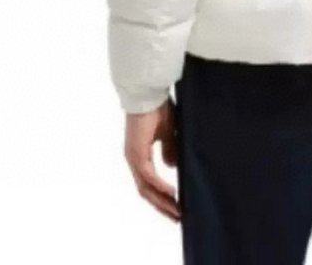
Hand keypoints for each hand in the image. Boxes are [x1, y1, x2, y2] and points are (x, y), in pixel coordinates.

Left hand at [124, 99, 180, 221]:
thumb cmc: (157, 107)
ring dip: (162, 201)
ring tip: (177, 211)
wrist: (148, 93)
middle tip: (178, 217)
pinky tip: (172, 193)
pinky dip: (160, 186)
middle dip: (162, 206)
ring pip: (146, 188)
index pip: (148, 183)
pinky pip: (148, 176)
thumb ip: (169, 148)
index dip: (161, 197)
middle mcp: (134, 160)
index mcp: (140, 154)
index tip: (176, 206)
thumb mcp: (168, 132)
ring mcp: (134, 158)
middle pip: (146, 192)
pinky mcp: (137, 153)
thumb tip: (171, 165)